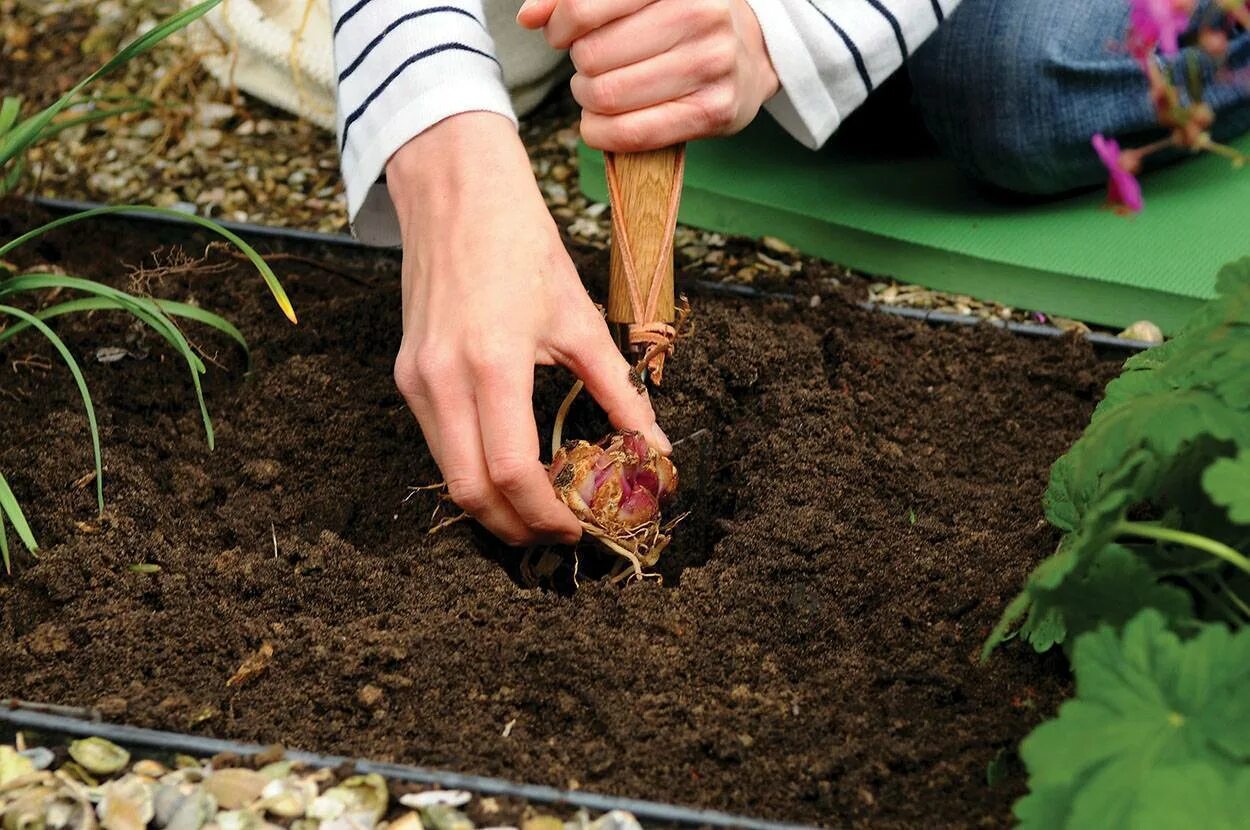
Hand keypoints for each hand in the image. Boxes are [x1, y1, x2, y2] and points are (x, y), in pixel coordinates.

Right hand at [387, 112, 669, 546]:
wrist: (458, 192)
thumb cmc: (523, 246)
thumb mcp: (581, 321)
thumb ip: (620, 392)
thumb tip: (656, 449)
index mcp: (492, 365)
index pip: (512, 474)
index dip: (546, 515)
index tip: (579, 527)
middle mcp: (442, 380)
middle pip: (470, 492)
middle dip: (515, 528)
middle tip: (558, 532)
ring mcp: (417, 379)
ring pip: (448, 474)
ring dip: (493, 504)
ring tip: (540, 505)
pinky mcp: (406, 373)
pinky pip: (437, 443)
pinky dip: (473, 469)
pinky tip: (509, 465)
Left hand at [517, 0, 778, 150]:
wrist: (751, 53)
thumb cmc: (679, 18)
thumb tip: (529, 18)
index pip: (585, 6)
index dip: (560, 25)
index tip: (562, 33)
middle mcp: (700, 12)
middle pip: (593, 55)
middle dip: (579, 66)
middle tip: (590, 66)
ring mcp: (711, 63)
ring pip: (609, 95)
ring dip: (587, 101)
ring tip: (597, 91)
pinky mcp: (714, 110)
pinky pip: (633, 132)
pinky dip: (601, 133)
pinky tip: (598, 124)